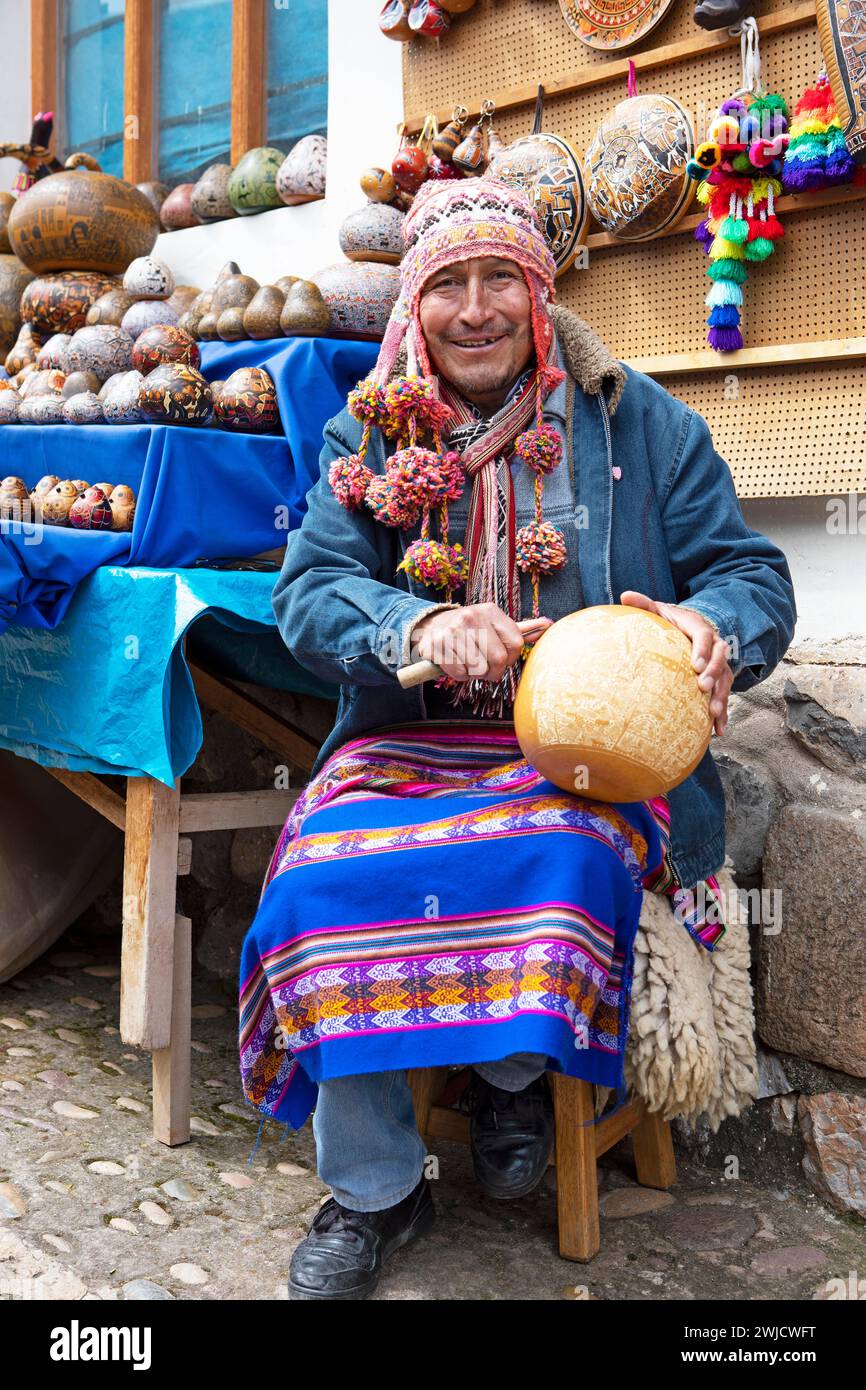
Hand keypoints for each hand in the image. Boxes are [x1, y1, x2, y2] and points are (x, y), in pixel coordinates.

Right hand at [410, 604, 551, 682]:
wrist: (431, 626)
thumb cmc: (470, 630)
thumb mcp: (493, 625)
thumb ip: (519, 629)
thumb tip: (549, 624)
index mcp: (490, 611)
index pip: (516, 643)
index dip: (510, 659)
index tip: (501, 659)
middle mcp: (472, 617)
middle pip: (499, 660)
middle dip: (493, 671)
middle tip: (484, 667)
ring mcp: (454, 630)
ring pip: (479, 669)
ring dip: (475, 673)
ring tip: (467, 661)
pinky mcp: (438, 645)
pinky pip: (460, 673)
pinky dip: (460, 675)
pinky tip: (454, 662)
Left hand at [619, 590, 732, 735]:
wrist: (688, 627)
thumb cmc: (669, 621)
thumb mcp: (658, 611)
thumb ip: (644, 604)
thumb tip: (624, 595)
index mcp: (698, 628)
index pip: (704, 636)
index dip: (703, 649)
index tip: (695, 664)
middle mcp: (714, 645)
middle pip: (721, 658)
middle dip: (714, 673)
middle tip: (702, 686)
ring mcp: (719, 664)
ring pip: (725, 679)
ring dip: (721, 696)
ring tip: (713, 712)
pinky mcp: (719, 680)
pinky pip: (723, 695)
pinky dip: (723, 714)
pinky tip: (718, 731)